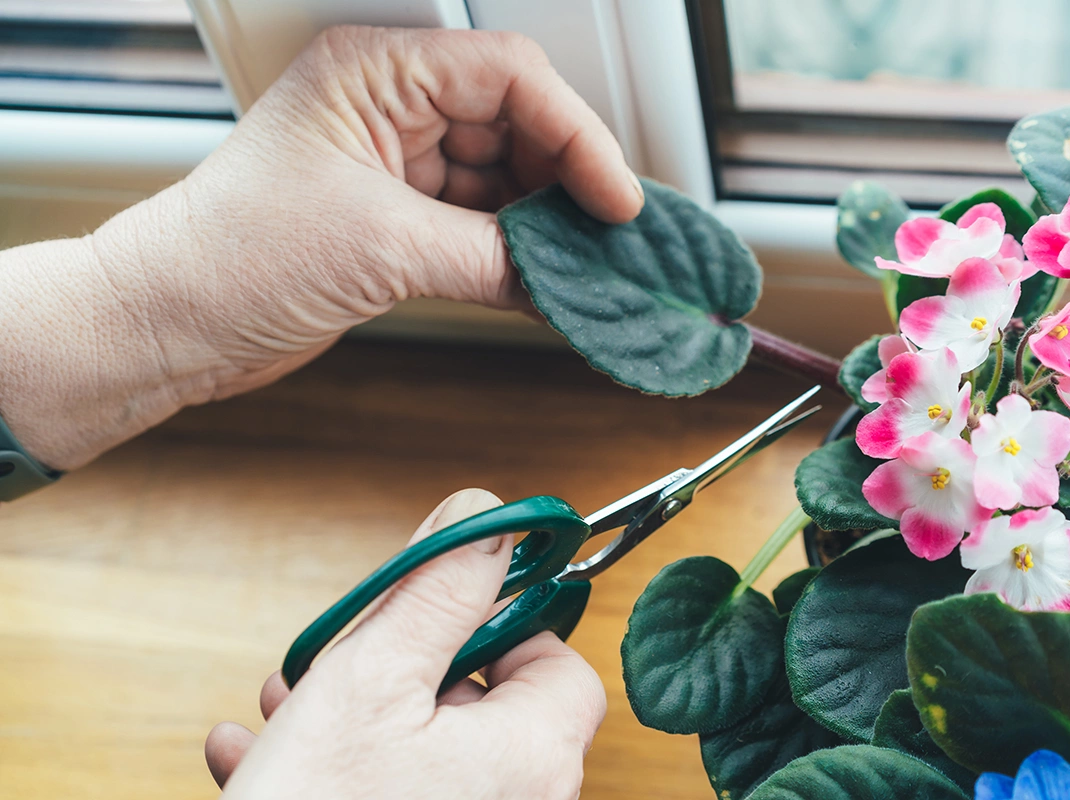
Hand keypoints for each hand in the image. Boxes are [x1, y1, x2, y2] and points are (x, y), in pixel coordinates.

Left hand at [0, 27, 642, 468]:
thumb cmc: (230, 258)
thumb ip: (490, 257)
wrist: (172, 325)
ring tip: (585, 268)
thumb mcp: (382, 247)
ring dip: (543, 225)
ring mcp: (392, 165)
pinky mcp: (393, 220)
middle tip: (607, 237)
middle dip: (565, 181)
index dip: (574, 133)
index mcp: (375, 74)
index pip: (508, 76)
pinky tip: (545, 283)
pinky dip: (513, 256)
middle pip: (514, 125)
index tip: (612, 195)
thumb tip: (565, 276)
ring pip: (500, 179)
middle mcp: (387, 109)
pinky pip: (477, 226)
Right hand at [203, 488, 605, 798]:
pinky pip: (388, 796)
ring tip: (284, 699)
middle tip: (345, 652)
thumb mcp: (372, 677)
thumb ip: (439, 588)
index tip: (444, 605)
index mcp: (530, 755)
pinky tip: (254, 753)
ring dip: (353, 714)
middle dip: (402, 665)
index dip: (504, 624)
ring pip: (422, 751)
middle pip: (483, 704)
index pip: (559, 663)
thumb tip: (489, 517)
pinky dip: (336, 770)